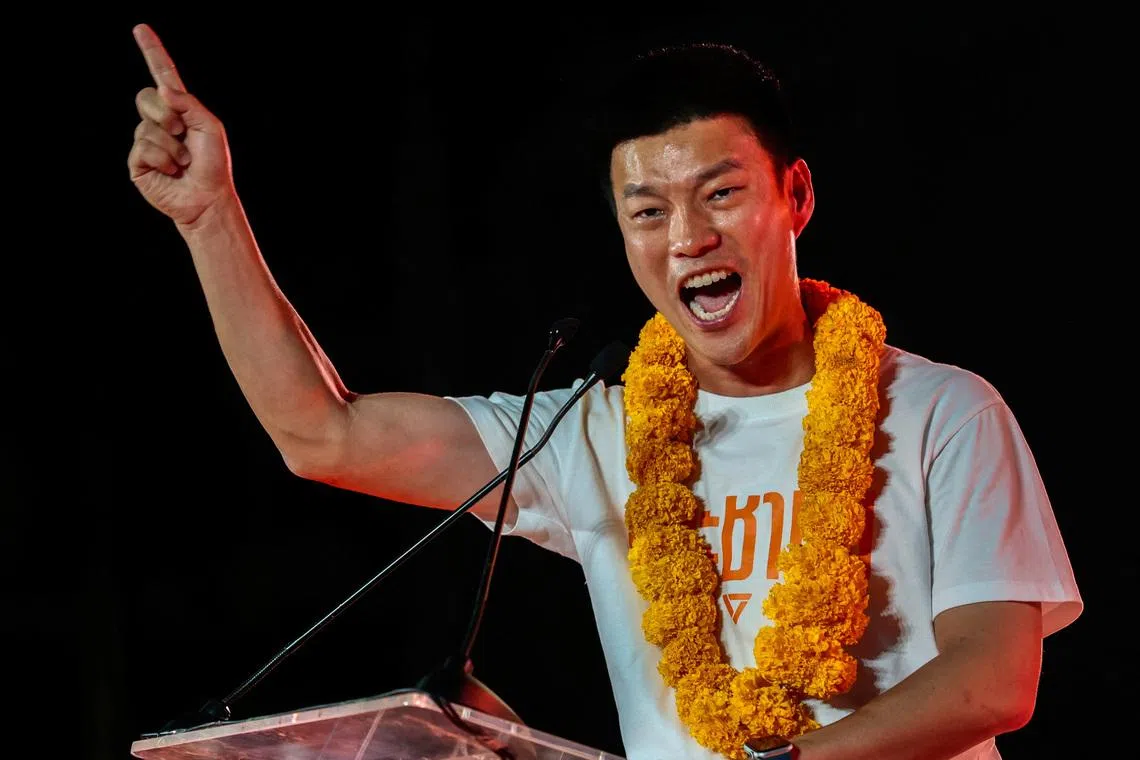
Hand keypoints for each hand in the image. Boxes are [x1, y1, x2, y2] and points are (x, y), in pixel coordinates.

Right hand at [127, 24, 235, 227]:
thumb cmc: (213, 164)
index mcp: (179, 110)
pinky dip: (163, 160)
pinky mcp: (138, 162)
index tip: (141, 28)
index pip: (162, 75)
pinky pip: (143, 148)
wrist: (207, 198)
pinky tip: (172, 172)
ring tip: (183, 162)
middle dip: (167, 116)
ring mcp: (145, 141)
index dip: (152, 52)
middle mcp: (158, 121)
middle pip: (145, 98)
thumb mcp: (209, 127)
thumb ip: (189, 104)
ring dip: (172, 147)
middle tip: (183, 135)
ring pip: (147, 127)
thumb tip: (162, 90)